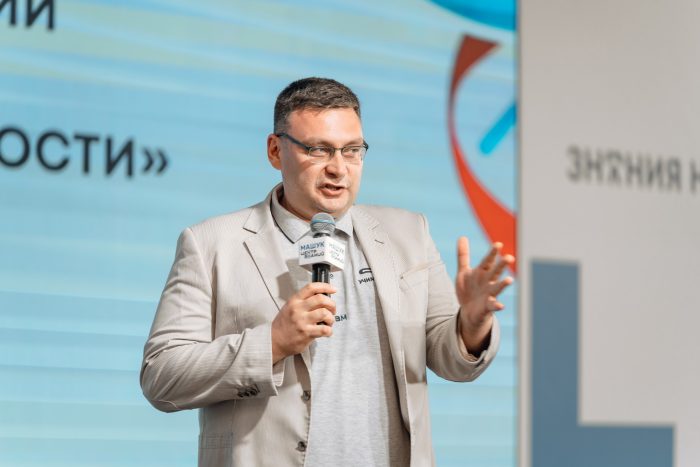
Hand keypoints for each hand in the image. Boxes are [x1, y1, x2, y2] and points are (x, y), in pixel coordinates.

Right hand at [271, 282, 336, 363]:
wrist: (274, 340)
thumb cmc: (284, 324)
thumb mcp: (289, 307)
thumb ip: (303, 301)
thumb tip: (322, 298)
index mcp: (295, 300)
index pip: (312, 288)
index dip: (325, 286)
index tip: (333, 289)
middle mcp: (298, 309)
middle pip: (321, 299)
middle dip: (332, 304)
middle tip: (332, 310)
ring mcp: (302, 321)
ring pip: (325, 313)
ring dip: (331, 318)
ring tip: (329, 322)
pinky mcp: (306, 333)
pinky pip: (324, 329)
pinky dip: (329, 330)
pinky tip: (326, 332)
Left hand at [455, 237, 513, 353]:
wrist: (468, 312)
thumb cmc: (469, 289)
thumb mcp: (463, 272)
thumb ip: (463, 255)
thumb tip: (462, 237)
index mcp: (482, 272)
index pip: (488, 261)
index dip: (492, 253)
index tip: (498, 244)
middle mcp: (488, 282)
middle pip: (495, 272)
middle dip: (502, 265)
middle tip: (509, 257)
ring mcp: (489, 294)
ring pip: (497, 288)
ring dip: (503, 284)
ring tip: (509, 280)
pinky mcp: (487, 307)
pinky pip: (492, 306)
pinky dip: (496, 306)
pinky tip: (500, 305)